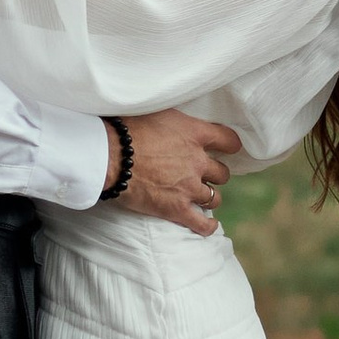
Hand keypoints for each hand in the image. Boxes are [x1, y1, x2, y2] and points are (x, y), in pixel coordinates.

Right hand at [114, 108, 241, 234]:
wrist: (108, 155)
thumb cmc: (127, 129)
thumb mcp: (159, 112)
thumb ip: (177, 122)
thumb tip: (180, 123)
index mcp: (194, 135)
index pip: (228, 140)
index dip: (230, 145)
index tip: (228, 148)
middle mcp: (197, 161)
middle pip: (222, 172)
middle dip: (214, 174)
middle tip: (202, 174)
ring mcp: (188, 187)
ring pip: (214, 197)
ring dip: (208, 197)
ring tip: (201, 197)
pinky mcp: (176, 209)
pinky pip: (201, 223)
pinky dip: (207, 226)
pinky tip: (209, 225)